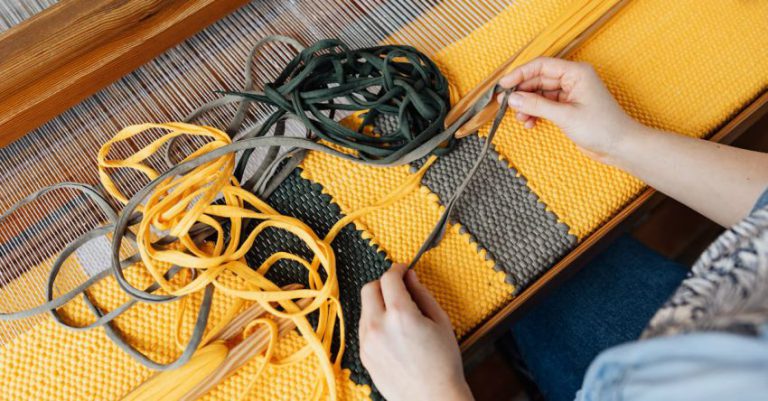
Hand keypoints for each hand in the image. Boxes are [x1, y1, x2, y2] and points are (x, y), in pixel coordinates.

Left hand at [359, 264, 473, 400]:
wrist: (432, 399)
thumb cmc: (443, 364)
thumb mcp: (440, 322)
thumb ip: (422, 294)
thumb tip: (410, 277)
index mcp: (400, 314)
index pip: (389, 278)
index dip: (398, 269)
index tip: (404, 270)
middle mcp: (378, 326)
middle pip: (369, 289)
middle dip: (383, 284)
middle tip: (399, 289)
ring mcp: (367, 342)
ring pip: (364, 308)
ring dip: (378, 303)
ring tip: (399, 316)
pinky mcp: (364, 355)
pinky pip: (364, 328)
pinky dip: (375, 322)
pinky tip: (393, 333)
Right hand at [497, 57, 641, 162]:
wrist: (620, 146)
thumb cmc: (602, 127)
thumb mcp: (565, 116)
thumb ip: (537, 105)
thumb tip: (513, 98)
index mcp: (576, 72)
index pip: (542, 65)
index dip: (520, 73)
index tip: (503, 84)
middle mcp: (572, 79)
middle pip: (538, 79)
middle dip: (521, 92)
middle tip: (504, 104)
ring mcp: (569, 94)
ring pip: (539, 94)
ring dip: (527, 105)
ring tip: (520, 119)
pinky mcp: (568, 108)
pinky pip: (545, 105)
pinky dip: (535, 113)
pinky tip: (529, 124)